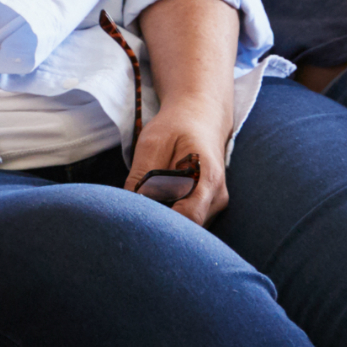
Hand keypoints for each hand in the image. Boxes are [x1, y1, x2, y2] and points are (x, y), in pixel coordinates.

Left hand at [124, 93, 234, 226]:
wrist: (200, 117)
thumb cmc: (175, 128)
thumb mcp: (152, 143)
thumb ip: (142, 176)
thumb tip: (130, 207)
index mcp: (207, 178)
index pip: (189, 217)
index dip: (163, 224)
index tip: (141, 219)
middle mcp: (216, 197)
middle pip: (188, 228)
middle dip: (160, 226)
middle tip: (136, 215)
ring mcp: (215, 205)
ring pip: (187, 228)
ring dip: (165, 222)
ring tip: (146, 206)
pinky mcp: (208, 208)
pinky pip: (188, 222)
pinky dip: (171, 218)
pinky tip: (157, 205)